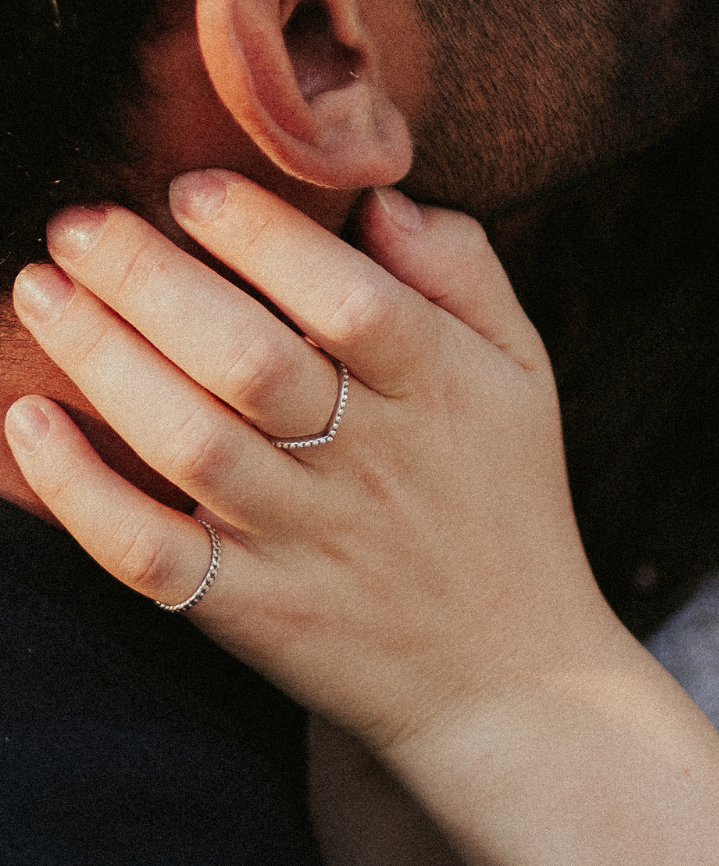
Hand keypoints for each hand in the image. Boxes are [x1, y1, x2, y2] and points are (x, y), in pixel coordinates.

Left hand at [5, 175, 718, 865]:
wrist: (511, 678)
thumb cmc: (506, 497)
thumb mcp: (523, 367)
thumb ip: (464, 269)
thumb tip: (381, 198)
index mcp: (439, 388)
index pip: (351, 299)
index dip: (265, 238)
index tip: (193, 187)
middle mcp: (369, 462)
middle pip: (252, 363)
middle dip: (153, 282)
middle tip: (80, 224)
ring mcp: (304, 542)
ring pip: (191, 446)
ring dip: (105, 363)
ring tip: (41, 293)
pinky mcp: (251, 612)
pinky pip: (153, 557)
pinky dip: (83, 497)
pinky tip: (31, 428)